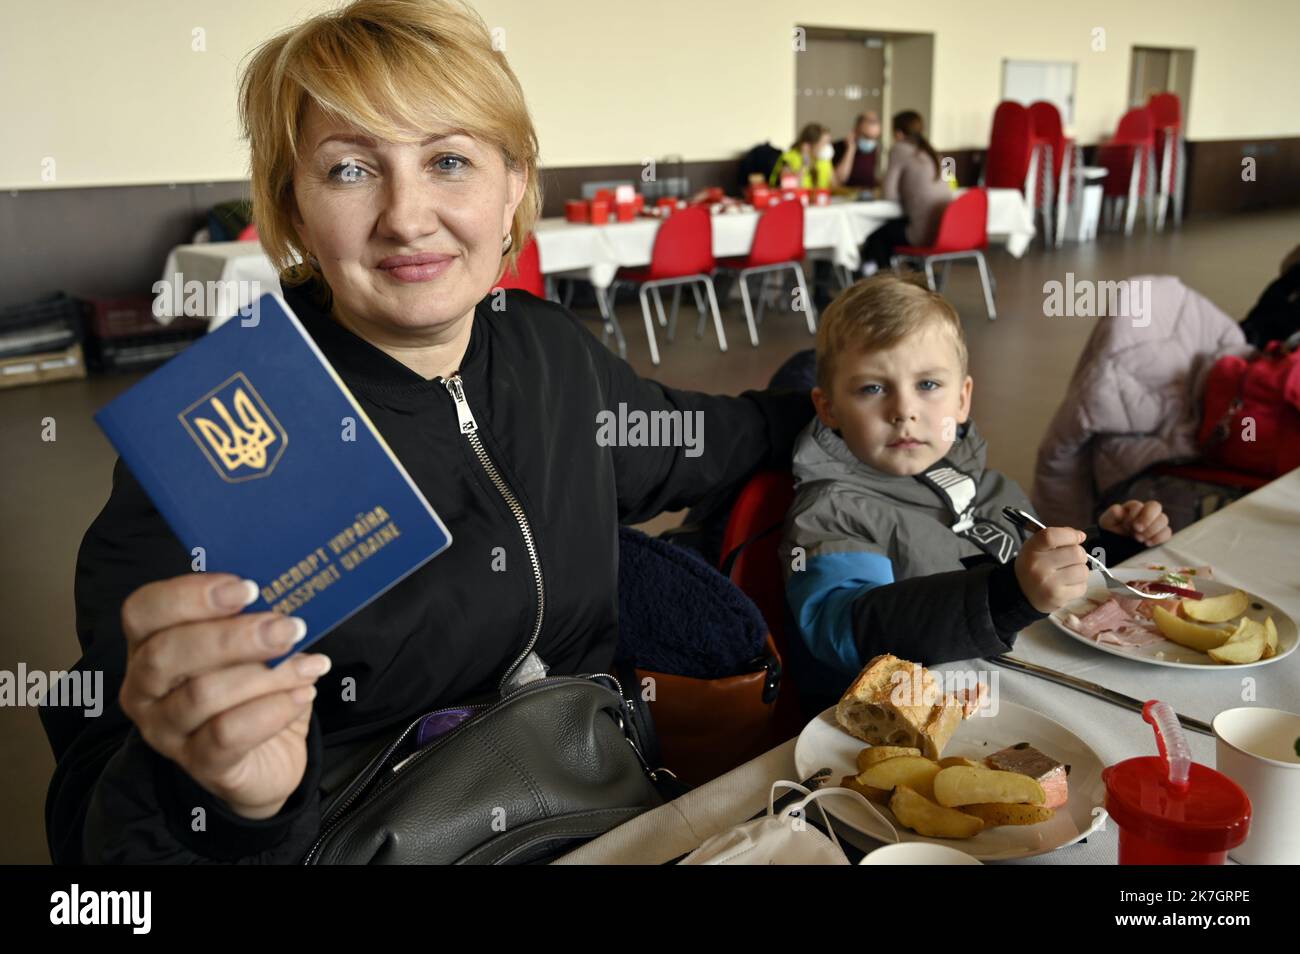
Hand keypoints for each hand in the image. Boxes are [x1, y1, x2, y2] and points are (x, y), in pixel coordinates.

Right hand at [118, 572, 330, 819]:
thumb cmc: (254, 687)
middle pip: (166, 653)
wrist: (270, 755)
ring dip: (266, 674)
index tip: (246, 588)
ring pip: (202, 694)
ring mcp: (166, 731)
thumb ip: (255, 618)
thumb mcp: (251, 646)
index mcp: (150, 643)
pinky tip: (304, 694)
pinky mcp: (199, 765)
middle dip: (232, 636)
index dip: (189, 595)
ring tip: (309, 665)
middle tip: (289, 627)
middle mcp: (145, 688)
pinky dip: (272, 709)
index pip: (144, 611)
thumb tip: (287, 594)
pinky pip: (227, 734)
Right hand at [1014, 526, 1090, 613]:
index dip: (1071, 535)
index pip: (1052, 536)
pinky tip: (1067, 585)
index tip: (1079, 537)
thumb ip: (1056, 537)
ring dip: (1080, 571)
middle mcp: (1038, 567)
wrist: (1022, 593)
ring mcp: (1048, 584)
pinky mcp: (1058, 598)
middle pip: (1076, 553)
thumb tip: (1080, 536)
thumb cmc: (1033, 566)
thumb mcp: (1036, 547)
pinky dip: (1078, 585)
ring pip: (1083, 571)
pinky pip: (1082, 587)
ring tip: (1068, 573)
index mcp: (1031, 550)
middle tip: (1072, 559)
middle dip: (1079, 554)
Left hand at [1099, 499, 1171, 546]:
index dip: (1134, 515)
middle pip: (1155, 506)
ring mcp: (1155, 523)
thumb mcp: (1107, 522)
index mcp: (1133, 507)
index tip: (1126, 526)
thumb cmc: (1111, 531)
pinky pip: (1167, 532)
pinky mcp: (1160, 534)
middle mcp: (1146, 512)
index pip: (1138, 505)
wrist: (1116, 546)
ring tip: (1139, 539)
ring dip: (1152, 530)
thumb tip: (1121, 511)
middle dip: (1147, 518)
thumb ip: (1112, 514)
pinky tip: (1148, 544)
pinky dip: (1159, 538)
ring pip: (1163, 519)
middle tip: (1137, 530)